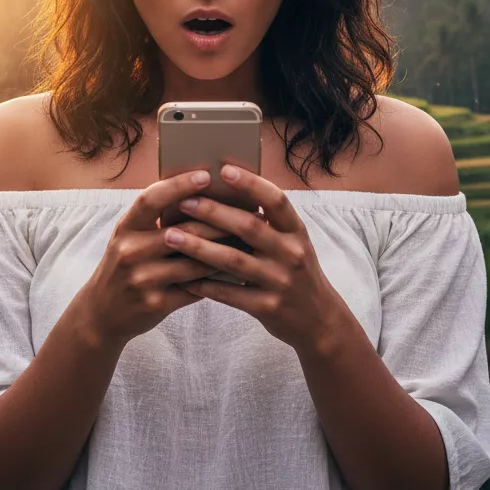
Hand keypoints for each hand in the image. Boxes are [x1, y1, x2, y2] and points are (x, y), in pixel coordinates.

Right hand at [81, 169, 238, 347]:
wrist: (102, 313)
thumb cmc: (126, 264)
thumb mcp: (129, 237)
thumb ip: (155, 219)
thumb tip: (200, 193)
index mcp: (125, 228)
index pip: (151, 200)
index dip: (178, 185)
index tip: (206, 175)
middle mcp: (130, 251)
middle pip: (182, 232)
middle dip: (219, 221)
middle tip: (250, 211)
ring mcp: (142, 279)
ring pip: (194, 262)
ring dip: (225, 251)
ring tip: (251, 240)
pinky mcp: (156, 304)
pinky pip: (196, 288)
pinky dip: (217, 279)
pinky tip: (238, 270)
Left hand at [163, 164, 351, 353]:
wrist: (318, 320)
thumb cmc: (295, 272)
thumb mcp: (292, 243)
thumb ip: (268, 222)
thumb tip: (227, 191)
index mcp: (297, 231)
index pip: (275, 200)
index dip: (251, 183)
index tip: (224, 169)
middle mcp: (291, 253)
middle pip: (248, 226)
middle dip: (213, 212)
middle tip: (183, 202)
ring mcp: (280, 281)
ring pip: (233, 260)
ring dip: (198, 247)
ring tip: (170, 236)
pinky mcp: (267, 307)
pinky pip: (229, 294)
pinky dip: (204, 285)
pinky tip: (181, 278)